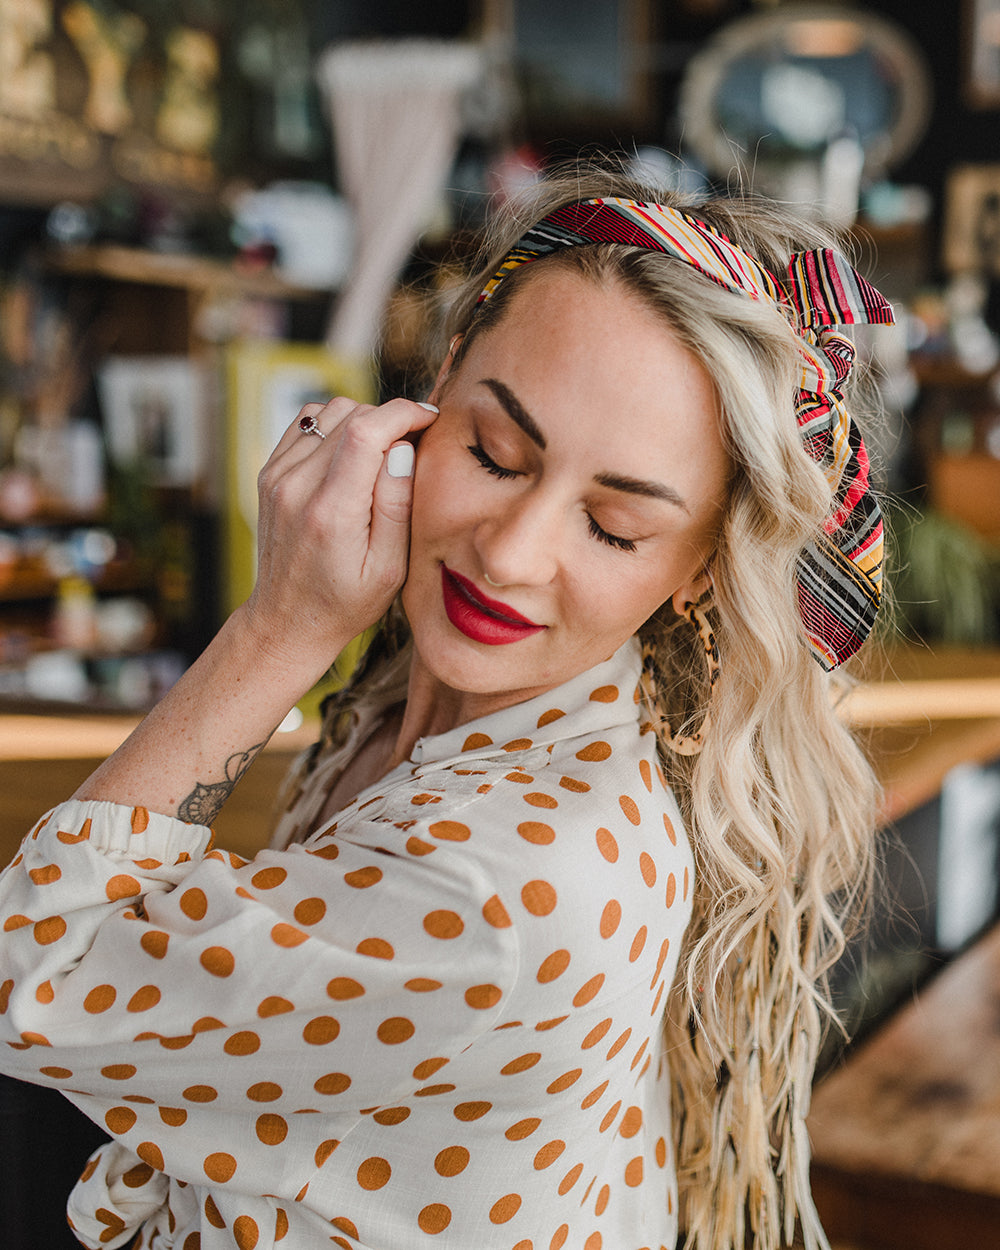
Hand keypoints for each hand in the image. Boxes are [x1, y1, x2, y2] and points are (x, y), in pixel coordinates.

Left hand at [243, 395, 438, 677]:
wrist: (288, 620)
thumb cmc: (346, 602)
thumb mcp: (389, 568)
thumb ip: (397, 506)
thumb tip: (403, 448)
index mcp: (330, 512)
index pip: (365, 430)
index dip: (404, 414)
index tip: (430, 419)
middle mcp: (296, 486)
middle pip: (351, 415)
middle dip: (390, 420)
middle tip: (412, 447)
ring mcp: (277, 476)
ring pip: (329, 411)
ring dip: (363, 421)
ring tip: (382, 453)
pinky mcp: (270, 472)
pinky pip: (308, 422)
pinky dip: (336, 426)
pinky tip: (352, 454)